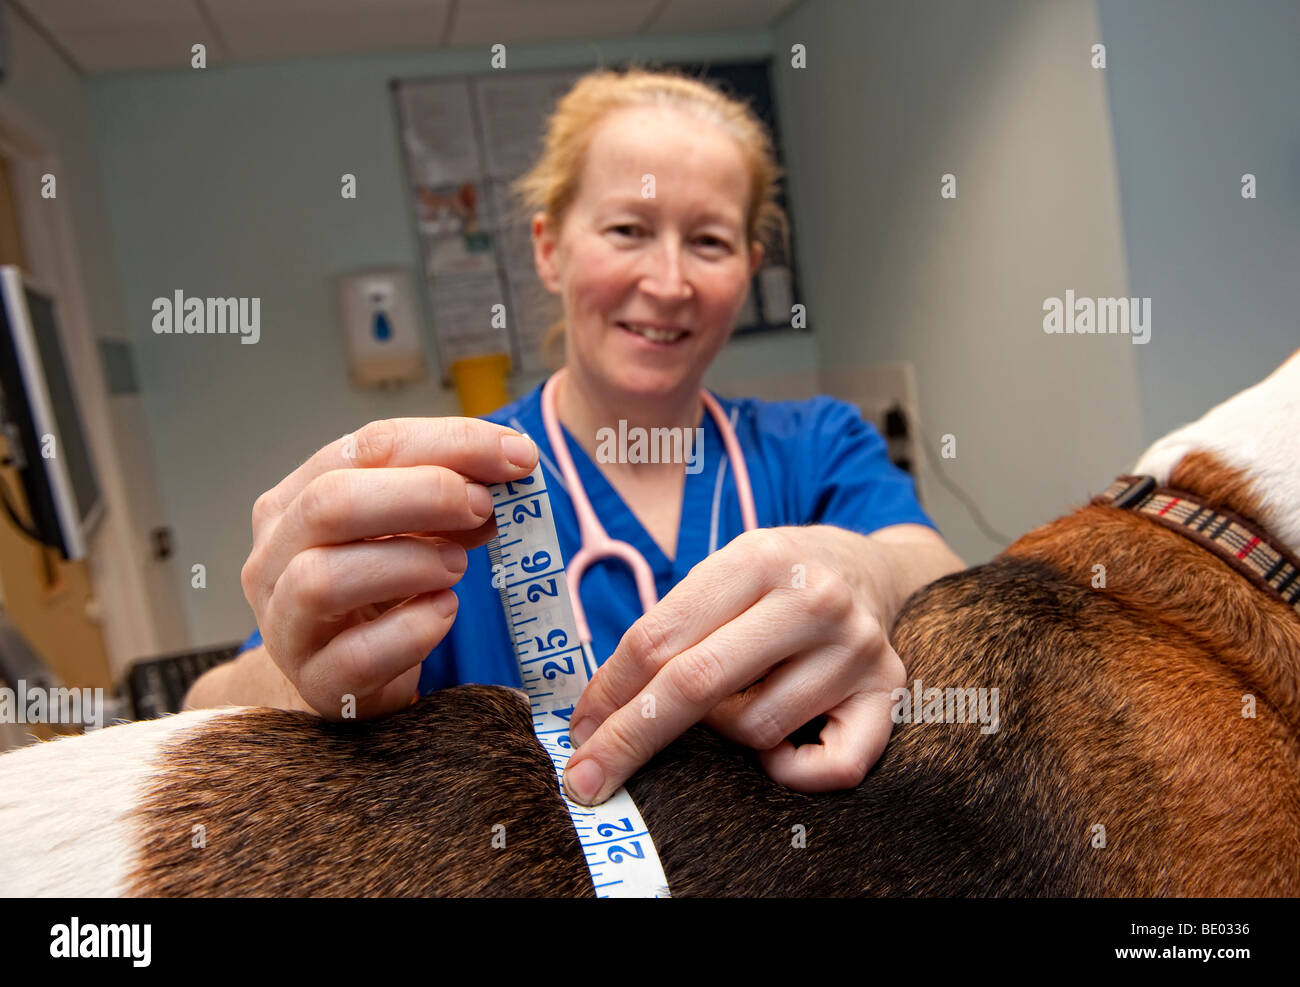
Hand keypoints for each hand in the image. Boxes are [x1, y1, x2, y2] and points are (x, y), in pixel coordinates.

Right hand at [239, 418, 537, 719]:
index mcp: (294, 502)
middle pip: (329, 503)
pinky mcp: (317, 684)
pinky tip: (444, 612)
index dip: (448, 443)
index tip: (516, 454)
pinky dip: (412, 629)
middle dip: (423, 494)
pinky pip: (356, 655)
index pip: (365, 447)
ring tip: (460, 565)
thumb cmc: (378, 594)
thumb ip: (450, 498)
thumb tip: (511, 467)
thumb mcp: (407, 533)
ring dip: (410, 561)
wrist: (344, 680)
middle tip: (485, 506)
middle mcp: (274, 558)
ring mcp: (285, 626)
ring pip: (323, 578)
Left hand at [561, 525, 910, 804]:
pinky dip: (794, 772)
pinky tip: (783, 750)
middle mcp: (812, 598)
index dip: (609, 692)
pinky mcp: (888, 691)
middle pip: (695, 683)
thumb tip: (598, 715)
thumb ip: (669, 629)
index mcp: (757, 558)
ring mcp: (855, 647)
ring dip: (728, 730)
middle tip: (587, 776)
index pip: (659, 638)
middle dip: (630, 737)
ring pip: (754, 729)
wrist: (871, 569)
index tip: (579, 732)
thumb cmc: (775, 582)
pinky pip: (831, 767)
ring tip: (742, 695)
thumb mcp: (722, 573)